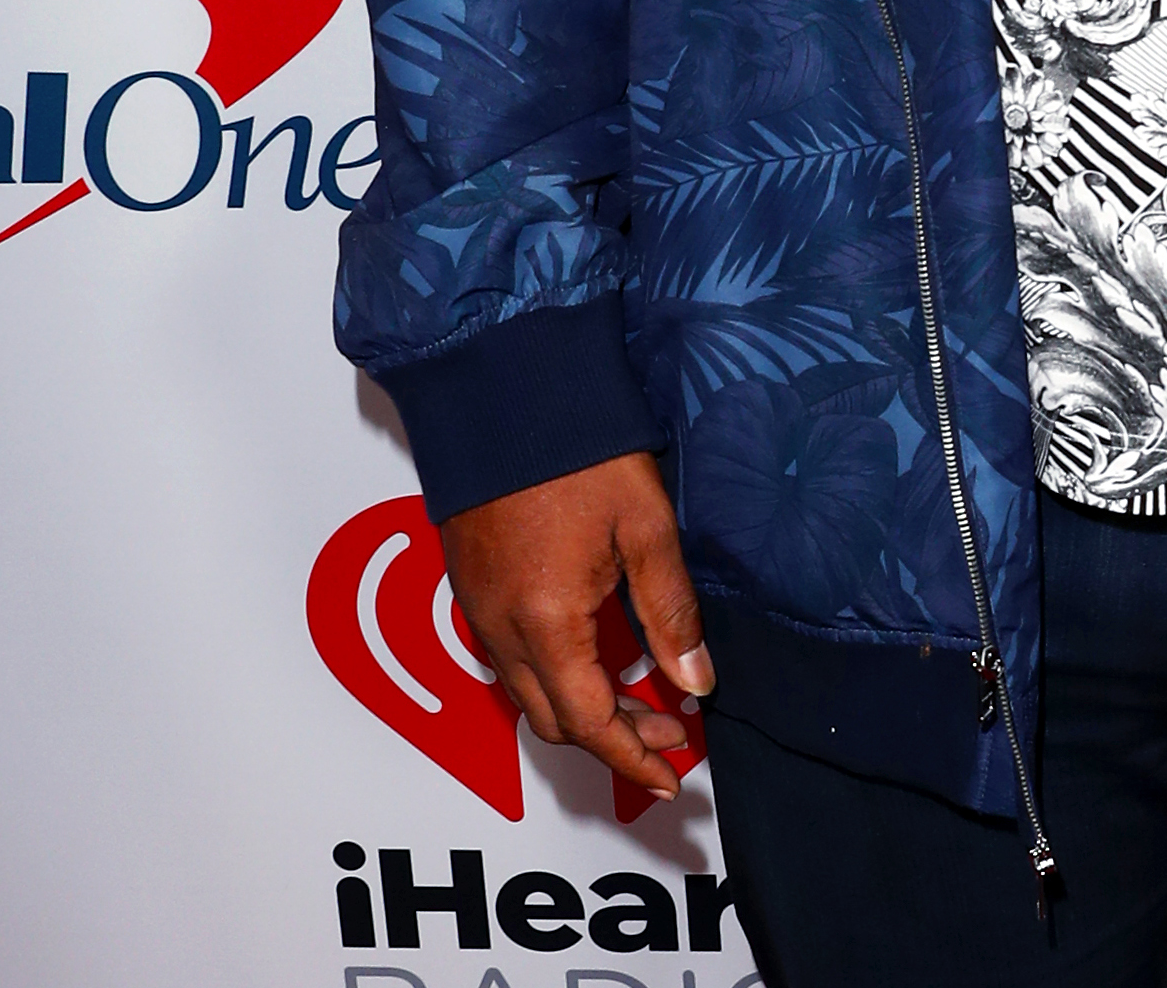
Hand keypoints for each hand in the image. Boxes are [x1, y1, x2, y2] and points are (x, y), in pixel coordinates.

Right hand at [439, 451, 714, 800]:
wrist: (503, 389)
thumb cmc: (578, 450)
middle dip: (614, 739)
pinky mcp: (469, 588)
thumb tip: (697, 683)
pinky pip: (507, 661)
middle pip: (555, 721)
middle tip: (670, 730)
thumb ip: (670, 612)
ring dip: (582, 710)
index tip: (671, 777)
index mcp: (546, 623)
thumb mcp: (644, 526)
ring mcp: (477, 611)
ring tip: (641, 696)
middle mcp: (501, 630)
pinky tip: (590, 654)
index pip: (591, 724)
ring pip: (527, 694)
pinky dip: (552, 677)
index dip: (633, 758)